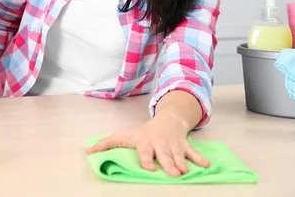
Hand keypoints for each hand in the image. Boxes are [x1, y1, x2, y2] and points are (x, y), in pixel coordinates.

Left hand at [85, 114, 209, 176]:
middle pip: (164, 156)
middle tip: (173, 173)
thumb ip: (106, 144)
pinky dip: (200, 159)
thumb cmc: (142, 133)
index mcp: (145, 143)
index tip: (149, 168)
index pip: (145, 152)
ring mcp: (174, 145)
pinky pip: (193, 153)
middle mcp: (160, 144)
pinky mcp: (185, 146)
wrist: (166, 121)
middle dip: (169, 164)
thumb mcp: (124, 136)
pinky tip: (206, 166)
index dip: (147, 160)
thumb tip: (87, 152)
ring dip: (183, 163)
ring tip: (185, 171)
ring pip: (179, 156)